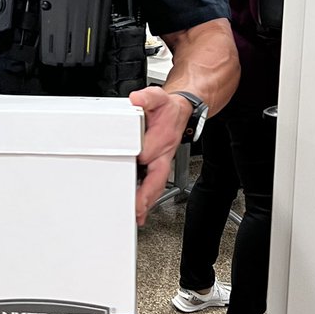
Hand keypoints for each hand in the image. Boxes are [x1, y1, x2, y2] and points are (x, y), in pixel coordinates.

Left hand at [128, 85, 191, 225]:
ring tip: (136, 216)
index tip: (135, 161)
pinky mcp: (157, 166)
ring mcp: (160, 162)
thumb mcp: (157, 97)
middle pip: (156, 179)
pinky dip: (146, 201)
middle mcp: (162, 154)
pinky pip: (152, 186)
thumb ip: (147, 97)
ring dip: (146, 202)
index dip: (141, 155)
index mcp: (162, 138)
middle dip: (146, 194)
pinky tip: (138, 213)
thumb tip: (136, 99)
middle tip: (136, 209)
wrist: (179, 112)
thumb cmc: (167, 108)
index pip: (149, 151)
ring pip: (155, 186)